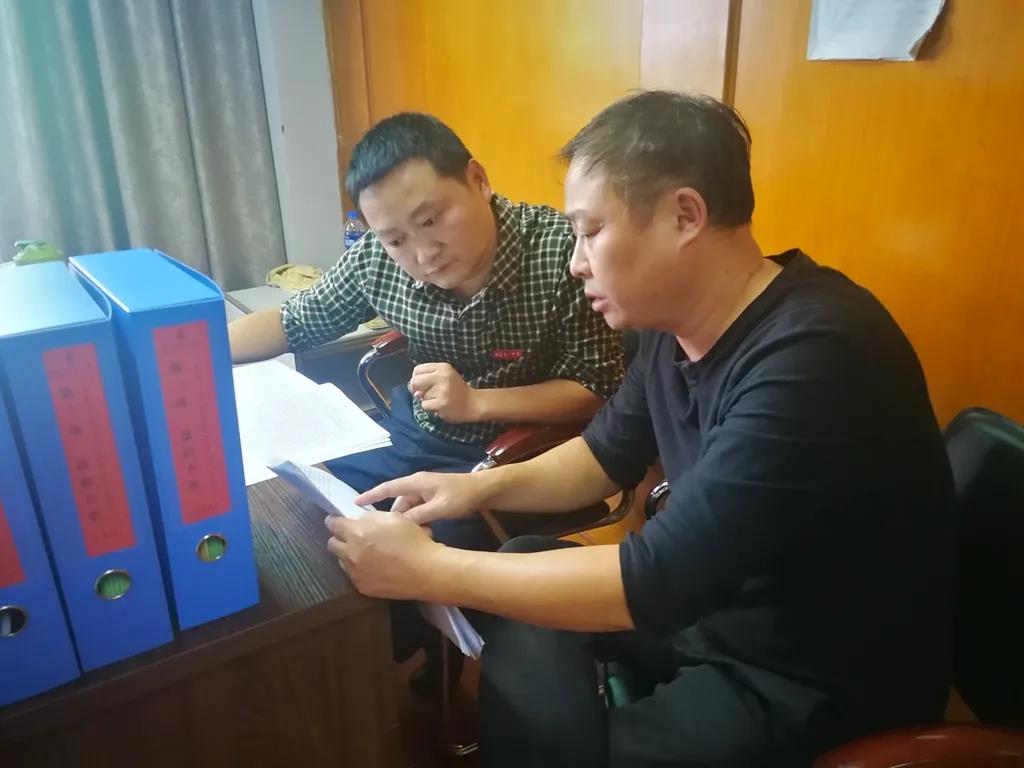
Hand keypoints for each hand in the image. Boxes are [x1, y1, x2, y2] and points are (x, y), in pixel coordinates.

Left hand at [326, 511, 441, 598]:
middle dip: (339, 538)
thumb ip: (371, 517)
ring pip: (341, 560)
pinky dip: (360, 569)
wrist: (426, 571)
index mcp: (357, 533)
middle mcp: (351, 553)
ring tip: (366, 554)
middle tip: (352, 537)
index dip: (334, 520)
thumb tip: (359, 521)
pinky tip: (375, 568)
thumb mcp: (394, 517)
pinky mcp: (363, 587)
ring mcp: (355, 573)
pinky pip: (354, 575)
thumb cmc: (413, 540)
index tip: (337, 520)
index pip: (333, 524)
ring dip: (349, 555)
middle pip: (332, 544)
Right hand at [355, 471, 487, 524]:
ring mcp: (424, 492)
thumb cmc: (461, 496)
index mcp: (415, 483)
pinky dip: (418, 522)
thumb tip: (399, 525)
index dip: (370, 496)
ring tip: (419, 536)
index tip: (354, 505)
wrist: (483, 491)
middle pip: (398, 504)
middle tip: (398, 536)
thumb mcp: (440, 507)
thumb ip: (419, 515)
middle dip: (397, 520)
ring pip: (408, 510)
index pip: (387, 488)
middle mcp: (416, 486)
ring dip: (410, 523)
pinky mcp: (431, 499)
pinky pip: (417, 512)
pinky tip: (426, 533)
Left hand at [408, 362, 479, 422]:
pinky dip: (430, 408)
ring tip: (439, 399)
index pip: (417, 369)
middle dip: (416, 389)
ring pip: (420, 395)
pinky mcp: (441, 403)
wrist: (473, 403)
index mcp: (443, 367)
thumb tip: (414, 391)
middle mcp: (442, 376)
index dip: (416, 378)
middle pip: (415, 381)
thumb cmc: (456, 390)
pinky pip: (424, 405)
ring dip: (426, 399)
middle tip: (423, 394)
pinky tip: (439, 406)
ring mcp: (442, 390)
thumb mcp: (444, 376)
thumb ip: (428, 378)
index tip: (421, 384)